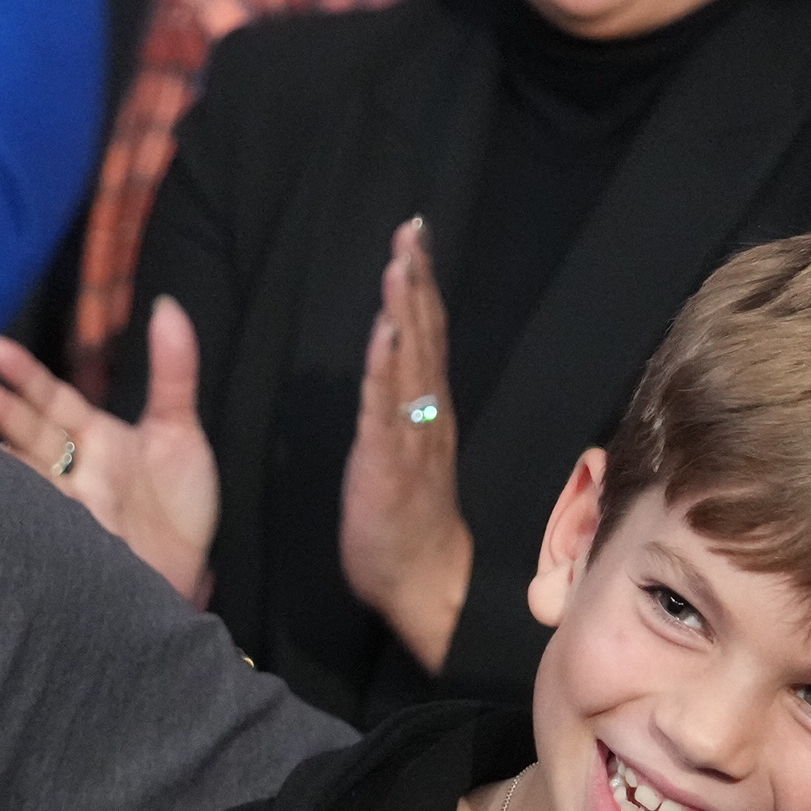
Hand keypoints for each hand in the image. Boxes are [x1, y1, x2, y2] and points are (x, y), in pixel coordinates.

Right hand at [0, 298, 219, 602]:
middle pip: (24, 431)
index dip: (20, 373)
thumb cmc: (178, 505)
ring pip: (20, 476)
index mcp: (89, 436)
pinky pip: (37, 525)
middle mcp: (68, 469)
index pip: (46, 397)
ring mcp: (65, 510)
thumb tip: (165, 306)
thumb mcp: (179, 429)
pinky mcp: (72, 549)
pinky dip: (16, 512)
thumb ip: (173, 370)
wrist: (191, 575)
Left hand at [337, 214, 471, 669]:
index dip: (420, 284)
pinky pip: (388, 412)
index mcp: (426, 408)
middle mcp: (427, 414)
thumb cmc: (404, 518)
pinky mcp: (388, 466)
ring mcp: (411, 438)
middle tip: (411, 230)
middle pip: (424, 335)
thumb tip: (389, 355)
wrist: (422, 580)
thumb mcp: (399, 447)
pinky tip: (384, 336)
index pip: (425, 333)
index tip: (414, 237)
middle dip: (416, 280)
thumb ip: (397, 401)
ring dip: (405, 312)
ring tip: (400, 265)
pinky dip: (387, 371)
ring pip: (411, 364)